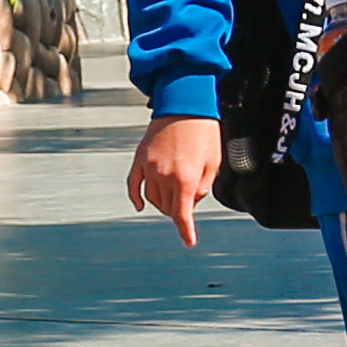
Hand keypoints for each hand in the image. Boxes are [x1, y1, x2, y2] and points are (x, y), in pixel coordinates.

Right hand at [129, 115, 221, 244]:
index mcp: (186, 179)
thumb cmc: (204, 133)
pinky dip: (136, 197)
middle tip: (189, 198)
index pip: (182, 215)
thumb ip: (203, 188)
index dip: (185, 231)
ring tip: (174, 194)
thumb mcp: (213, 163)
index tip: (189, 242)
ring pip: (152, 198)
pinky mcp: (140, 158)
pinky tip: (139, 205)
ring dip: (163, 203)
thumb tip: (191, 203)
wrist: (186, 104)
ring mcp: (149, 167)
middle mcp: (164, 176)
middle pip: (167, 208)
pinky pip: (133, 185)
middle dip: (178, 210)